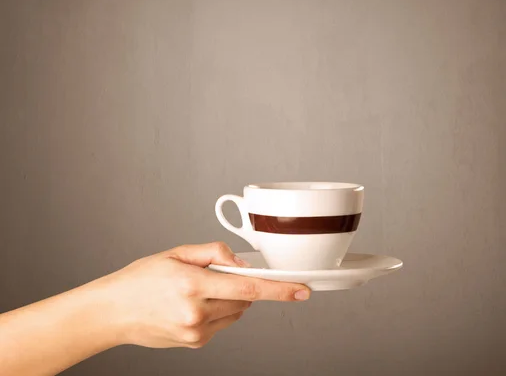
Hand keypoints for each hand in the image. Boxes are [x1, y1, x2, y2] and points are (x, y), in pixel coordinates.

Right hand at [97, 242, 310, 348]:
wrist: (113, 312)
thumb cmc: (142, 278)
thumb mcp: (177, 252)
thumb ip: (215, 253)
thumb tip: (241, 263)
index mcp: (193, 285)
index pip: (248, 287)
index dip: (279, 289)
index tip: (302, 289)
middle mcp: (197, 313)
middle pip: (245, 298)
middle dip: (240, 284)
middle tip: (213, 275)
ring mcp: (196, 333)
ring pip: (237, 311)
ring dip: (231, 298)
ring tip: (198, 290)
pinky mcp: (195, 343)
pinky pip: (223, 323)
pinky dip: (219, 310)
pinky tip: (194, 305)